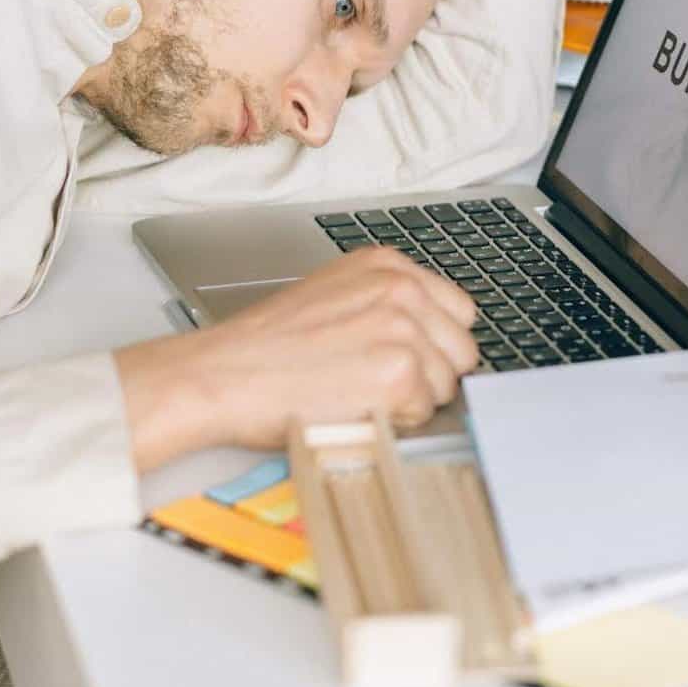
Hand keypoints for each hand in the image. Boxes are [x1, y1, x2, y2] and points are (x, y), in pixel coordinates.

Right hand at [114, 246, 477, 469]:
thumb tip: (429, 333)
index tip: (408, 357)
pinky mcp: (399, 372)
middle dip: (429, 374)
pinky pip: (424, 413)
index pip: (457, 311)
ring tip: (360, 391)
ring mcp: (403, 328)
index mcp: (386, 265)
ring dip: (413, 400)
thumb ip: (386, 303)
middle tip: (376, 381)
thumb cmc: (268, 345)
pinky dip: (396, 421)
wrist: (225, 374)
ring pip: (448, 383)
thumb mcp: (335, 295)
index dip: (433, 344)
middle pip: (462, 349)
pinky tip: (355, 405)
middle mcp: (401, 287)